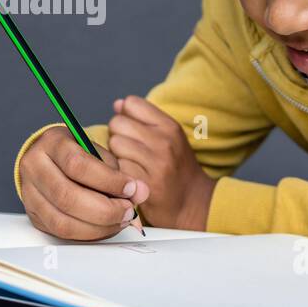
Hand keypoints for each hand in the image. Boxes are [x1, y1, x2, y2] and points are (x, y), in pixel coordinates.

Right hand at [17, 125, 150, 239]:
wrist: (52, 161)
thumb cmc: (78, 155)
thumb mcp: (97, 152)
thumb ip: (118, 172)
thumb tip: (140, 193)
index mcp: (51, 143)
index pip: (77, 164)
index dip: (108, 180)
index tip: (132, 188)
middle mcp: (34, 167)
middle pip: (67, 197)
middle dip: (105, 209)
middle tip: (129, 211)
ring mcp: (30, 194)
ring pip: (63, 221)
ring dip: (98, 227)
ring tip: (120, 220)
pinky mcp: (34, 215)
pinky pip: (61, 233)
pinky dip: (88, 234)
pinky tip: (106, 227)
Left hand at [108, 95, 215, 231]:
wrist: (192, 204)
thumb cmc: (177, 169)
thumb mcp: (169, 138)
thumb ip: (142, 119)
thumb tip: (118, 104)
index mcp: (169, 126)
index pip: (131, 103)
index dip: (125, 116)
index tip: (131, 130)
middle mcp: (164, 141)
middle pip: (118, 123)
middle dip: (117, 135)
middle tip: (128, 150)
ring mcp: (155, 163)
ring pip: (115, 144)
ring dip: (116, 155)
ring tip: (129, 164)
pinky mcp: (145, 183)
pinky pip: (117, 167)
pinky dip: (118, 173)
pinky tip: (129, 178)